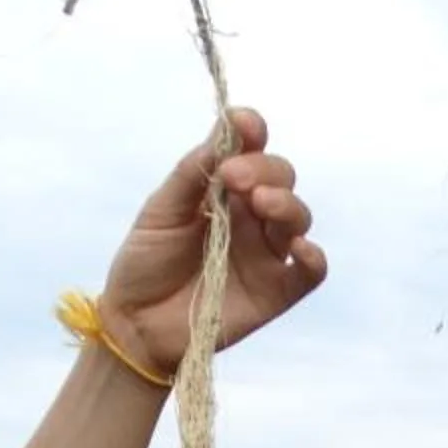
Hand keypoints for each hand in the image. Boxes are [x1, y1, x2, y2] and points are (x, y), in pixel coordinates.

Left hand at [94, 107, 325, 378]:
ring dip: (285, 204)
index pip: (251, 150)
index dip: (252, 132)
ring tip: (260, 203)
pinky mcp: (275, 292)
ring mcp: (266, 254)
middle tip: (233, 178)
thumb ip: (191, 174)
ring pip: (297, 218)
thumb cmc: (145, 263)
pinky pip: (309, 273)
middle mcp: (251, 217)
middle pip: (280, 178)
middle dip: (263, 170)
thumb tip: (222, 136)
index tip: (242, 124)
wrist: (135, 323)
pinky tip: (300, 247)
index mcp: (224, 190)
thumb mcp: (161, 210)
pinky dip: (313, 257)